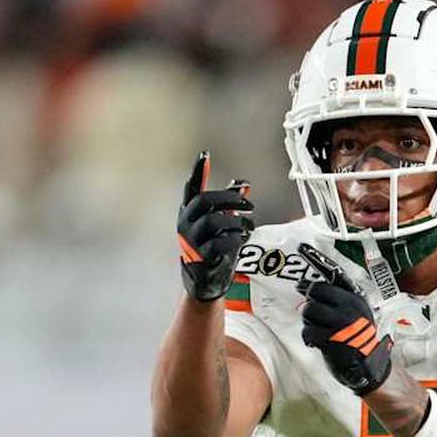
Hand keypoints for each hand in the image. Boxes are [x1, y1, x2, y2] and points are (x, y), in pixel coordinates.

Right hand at [177, 151, 254, 300]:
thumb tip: (243, 185)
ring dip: (237, 222)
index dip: (197, 172)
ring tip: (248, 226)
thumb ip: (229, 205)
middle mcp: (186, 224)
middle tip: (250, 203)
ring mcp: (191, 241)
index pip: (191, 188)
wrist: (204, 282)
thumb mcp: (220, 225)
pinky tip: (242, 239)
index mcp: (188, 213)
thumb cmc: (212, 250)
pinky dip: (235, 239)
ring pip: (214, 221)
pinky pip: (220, 242)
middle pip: (205, 201)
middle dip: (229, 198)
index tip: (204, 154)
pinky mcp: (201, 257)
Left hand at [296, 243, 392, 394]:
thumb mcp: (357, 314)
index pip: (334, 273)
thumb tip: (307, 289)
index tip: (302, 248)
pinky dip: (309, 338)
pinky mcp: (332, 339)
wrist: (370, 366)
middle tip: (312, 310)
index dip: (316, 259)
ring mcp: (341, 322)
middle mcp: (350, 306)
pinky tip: (317, 342)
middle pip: (316, 290)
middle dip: (310, 300)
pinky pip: (308, 331)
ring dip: (309, 322)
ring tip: (320, 330)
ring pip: (309, 310)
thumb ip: (337, 300)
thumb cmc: (360, 340)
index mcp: (356, 298)